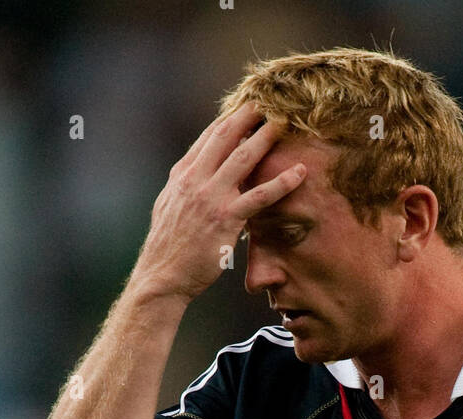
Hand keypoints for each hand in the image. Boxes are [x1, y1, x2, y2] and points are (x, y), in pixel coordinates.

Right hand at [130, 101, 306, 301]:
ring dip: (265, 137)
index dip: (230, 119)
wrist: (162, 276)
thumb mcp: (170, 207)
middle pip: (225, 136)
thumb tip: (198, 174)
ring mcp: (211, 198)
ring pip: (243, 158)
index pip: (209, 137)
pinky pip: (259, 197)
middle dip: (248, 115)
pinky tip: (300, 173)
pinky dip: (282, 182)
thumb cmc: (169, 248)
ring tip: (284, 123)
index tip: (248, 106)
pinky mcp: (226, 219)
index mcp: (183, 174)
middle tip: (269, 99)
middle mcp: (195, 179)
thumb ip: (186, 186)